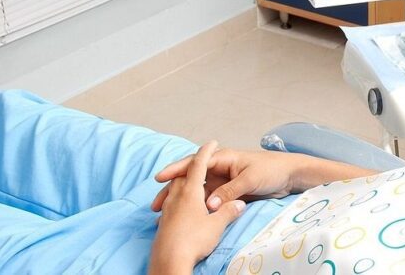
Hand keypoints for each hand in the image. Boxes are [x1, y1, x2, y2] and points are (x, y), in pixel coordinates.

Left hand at [149, 141, 245, 272]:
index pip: (199, 165)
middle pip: (183, 175)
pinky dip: (177, 198)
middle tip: (203, 162)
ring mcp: (168, 209)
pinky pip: (170, 203)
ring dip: (183, 182)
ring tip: (191, 183)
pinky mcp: (164, 221)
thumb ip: (228, 211)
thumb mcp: (217, 225)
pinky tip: (181, 207)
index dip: (206, 152)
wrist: (169, 261)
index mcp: (190, 192)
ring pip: (175, 189)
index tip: (211, 142)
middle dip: (193, 167)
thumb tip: (240, 205)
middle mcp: (177, 196)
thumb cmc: (194, 240)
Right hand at [152, 148, 309, 212]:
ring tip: (164, 215)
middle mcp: (219, 169)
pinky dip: (197, 209)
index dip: (176, 171)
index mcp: (223, 159)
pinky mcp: (228, 193)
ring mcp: (222, 182)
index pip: (194, 163)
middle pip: (190, 179)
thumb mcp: (250, 179)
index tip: (160, 179)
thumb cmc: (272, 170)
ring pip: (197, 192)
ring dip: (182, 202)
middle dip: (173, 190)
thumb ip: (229, 191)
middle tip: (156, 204)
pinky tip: (186, 219)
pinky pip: (208, 201)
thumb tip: (209, 205)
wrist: (290, 176)